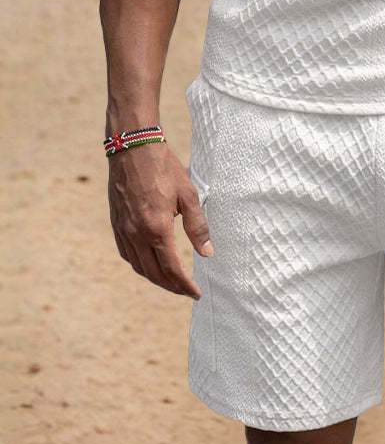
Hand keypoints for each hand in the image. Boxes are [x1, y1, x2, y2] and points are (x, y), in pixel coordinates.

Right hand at [108, 142, 213, 297]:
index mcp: (156, 229)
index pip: (172, 269)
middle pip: (154, 273)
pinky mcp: (116, 224)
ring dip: (155, 278)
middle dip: (172, 286)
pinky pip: (127, 254)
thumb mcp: (188, 195)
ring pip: (138, 266)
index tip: (196, 293)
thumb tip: (207, 253)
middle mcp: (136, 234)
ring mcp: (123, 230)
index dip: (185, 285)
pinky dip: (140, 265)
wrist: (133, 150)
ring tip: (171, 281)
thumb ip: (198, 226)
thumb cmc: (164, 169)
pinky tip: (149, 264)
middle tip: (186, 291)